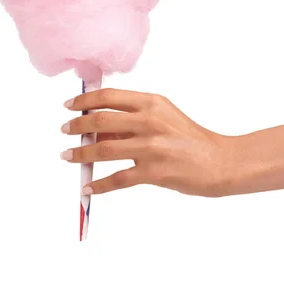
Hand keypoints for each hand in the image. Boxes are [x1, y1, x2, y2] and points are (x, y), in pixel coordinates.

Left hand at [60, 89, 235, 196]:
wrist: (218, 161)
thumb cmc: (191, 138)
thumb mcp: (165, 117)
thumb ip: (134, 118)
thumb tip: (98, 127)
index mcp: (152, 102)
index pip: (110, 96)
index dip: (84, 101)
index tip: (69, 106)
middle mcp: (150, 121)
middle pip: (101, 120)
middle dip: (77, 126)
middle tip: (64, 130)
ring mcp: (152, 146)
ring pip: (104, 148)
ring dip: (80, 153)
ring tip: (67, 156)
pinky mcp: (154, 171)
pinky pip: (117, 179)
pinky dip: (98, 184)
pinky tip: (88, 187)